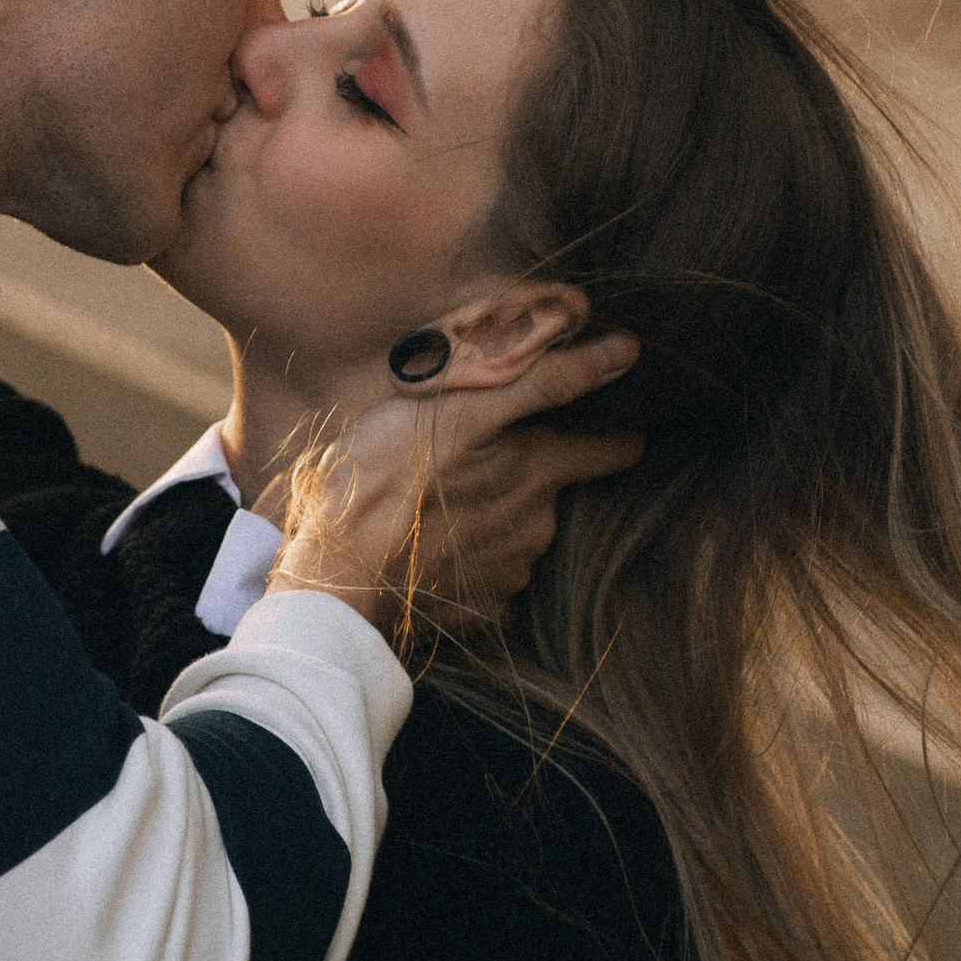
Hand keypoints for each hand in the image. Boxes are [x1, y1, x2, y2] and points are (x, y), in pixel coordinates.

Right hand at [276, 333, 641, 635]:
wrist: (334, 574)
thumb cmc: (388, 477)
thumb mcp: (462, 408)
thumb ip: (546, 381)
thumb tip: (626, 351)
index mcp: (539, 473)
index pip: (612, 451)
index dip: (617, 437)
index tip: (624, 430)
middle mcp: (538, 527)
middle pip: (556, 491)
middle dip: (532, 475)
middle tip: (479, 457)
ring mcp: (510, 573)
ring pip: (521, 531)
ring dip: (497, 514)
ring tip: (445, 499)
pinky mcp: (478, 608)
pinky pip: (491, 574)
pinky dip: (472, 556)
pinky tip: (436, 541)